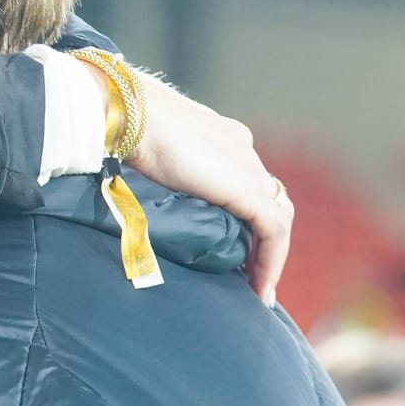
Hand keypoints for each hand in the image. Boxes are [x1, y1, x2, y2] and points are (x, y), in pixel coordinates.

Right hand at [121, 73, 292, 305]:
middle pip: (268, 199)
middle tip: (248, 274)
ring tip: (257, 289)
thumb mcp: (150, 152)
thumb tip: (138, 189)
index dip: (245, 212)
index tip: (233, 244)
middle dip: (263, 238)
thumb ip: (161, 171)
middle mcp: (244, 150)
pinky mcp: (249, 190)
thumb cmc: (126, 126)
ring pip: (278, 218)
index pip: (246, 178)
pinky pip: (274, 233)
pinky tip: (259, 290)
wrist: (132, 115)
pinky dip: (271, 264)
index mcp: (223, 137)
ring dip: (270, 256)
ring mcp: (250, 168)